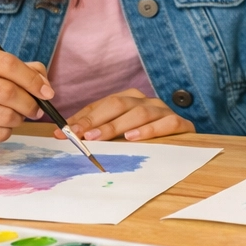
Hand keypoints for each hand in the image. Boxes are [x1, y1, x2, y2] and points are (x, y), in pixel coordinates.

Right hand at [0, 47, 52, 154]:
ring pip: (4, 115)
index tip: (47, 93)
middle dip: (29, 103)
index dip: (32, 79)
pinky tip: (0, 126)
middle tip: (36, 109)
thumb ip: (31, 72)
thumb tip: (46, 90)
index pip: (6, 63)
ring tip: (15, 116)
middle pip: (6, 91)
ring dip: (19, 118)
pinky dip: (7, 131)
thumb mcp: (4, 72)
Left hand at [58, 89, 193, 141]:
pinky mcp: (180, 124)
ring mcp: (163, 111)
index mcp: (131, 99)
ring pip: (140, 113)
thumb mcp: (119, 133)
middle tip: (79, 135)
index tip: (63, 132)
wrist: (184, 146)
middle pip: (119, 105)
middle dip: (96, 120)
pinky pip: (166, 124)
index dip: (82, 117)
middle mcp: (146, 101)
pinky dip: (149, 130)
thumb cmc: (145, 138)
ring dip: (116, 126)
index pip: (103, 104)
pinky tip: (133, 137)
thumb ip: (96, 131)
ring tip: (99, 137)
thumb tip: (61, 134)